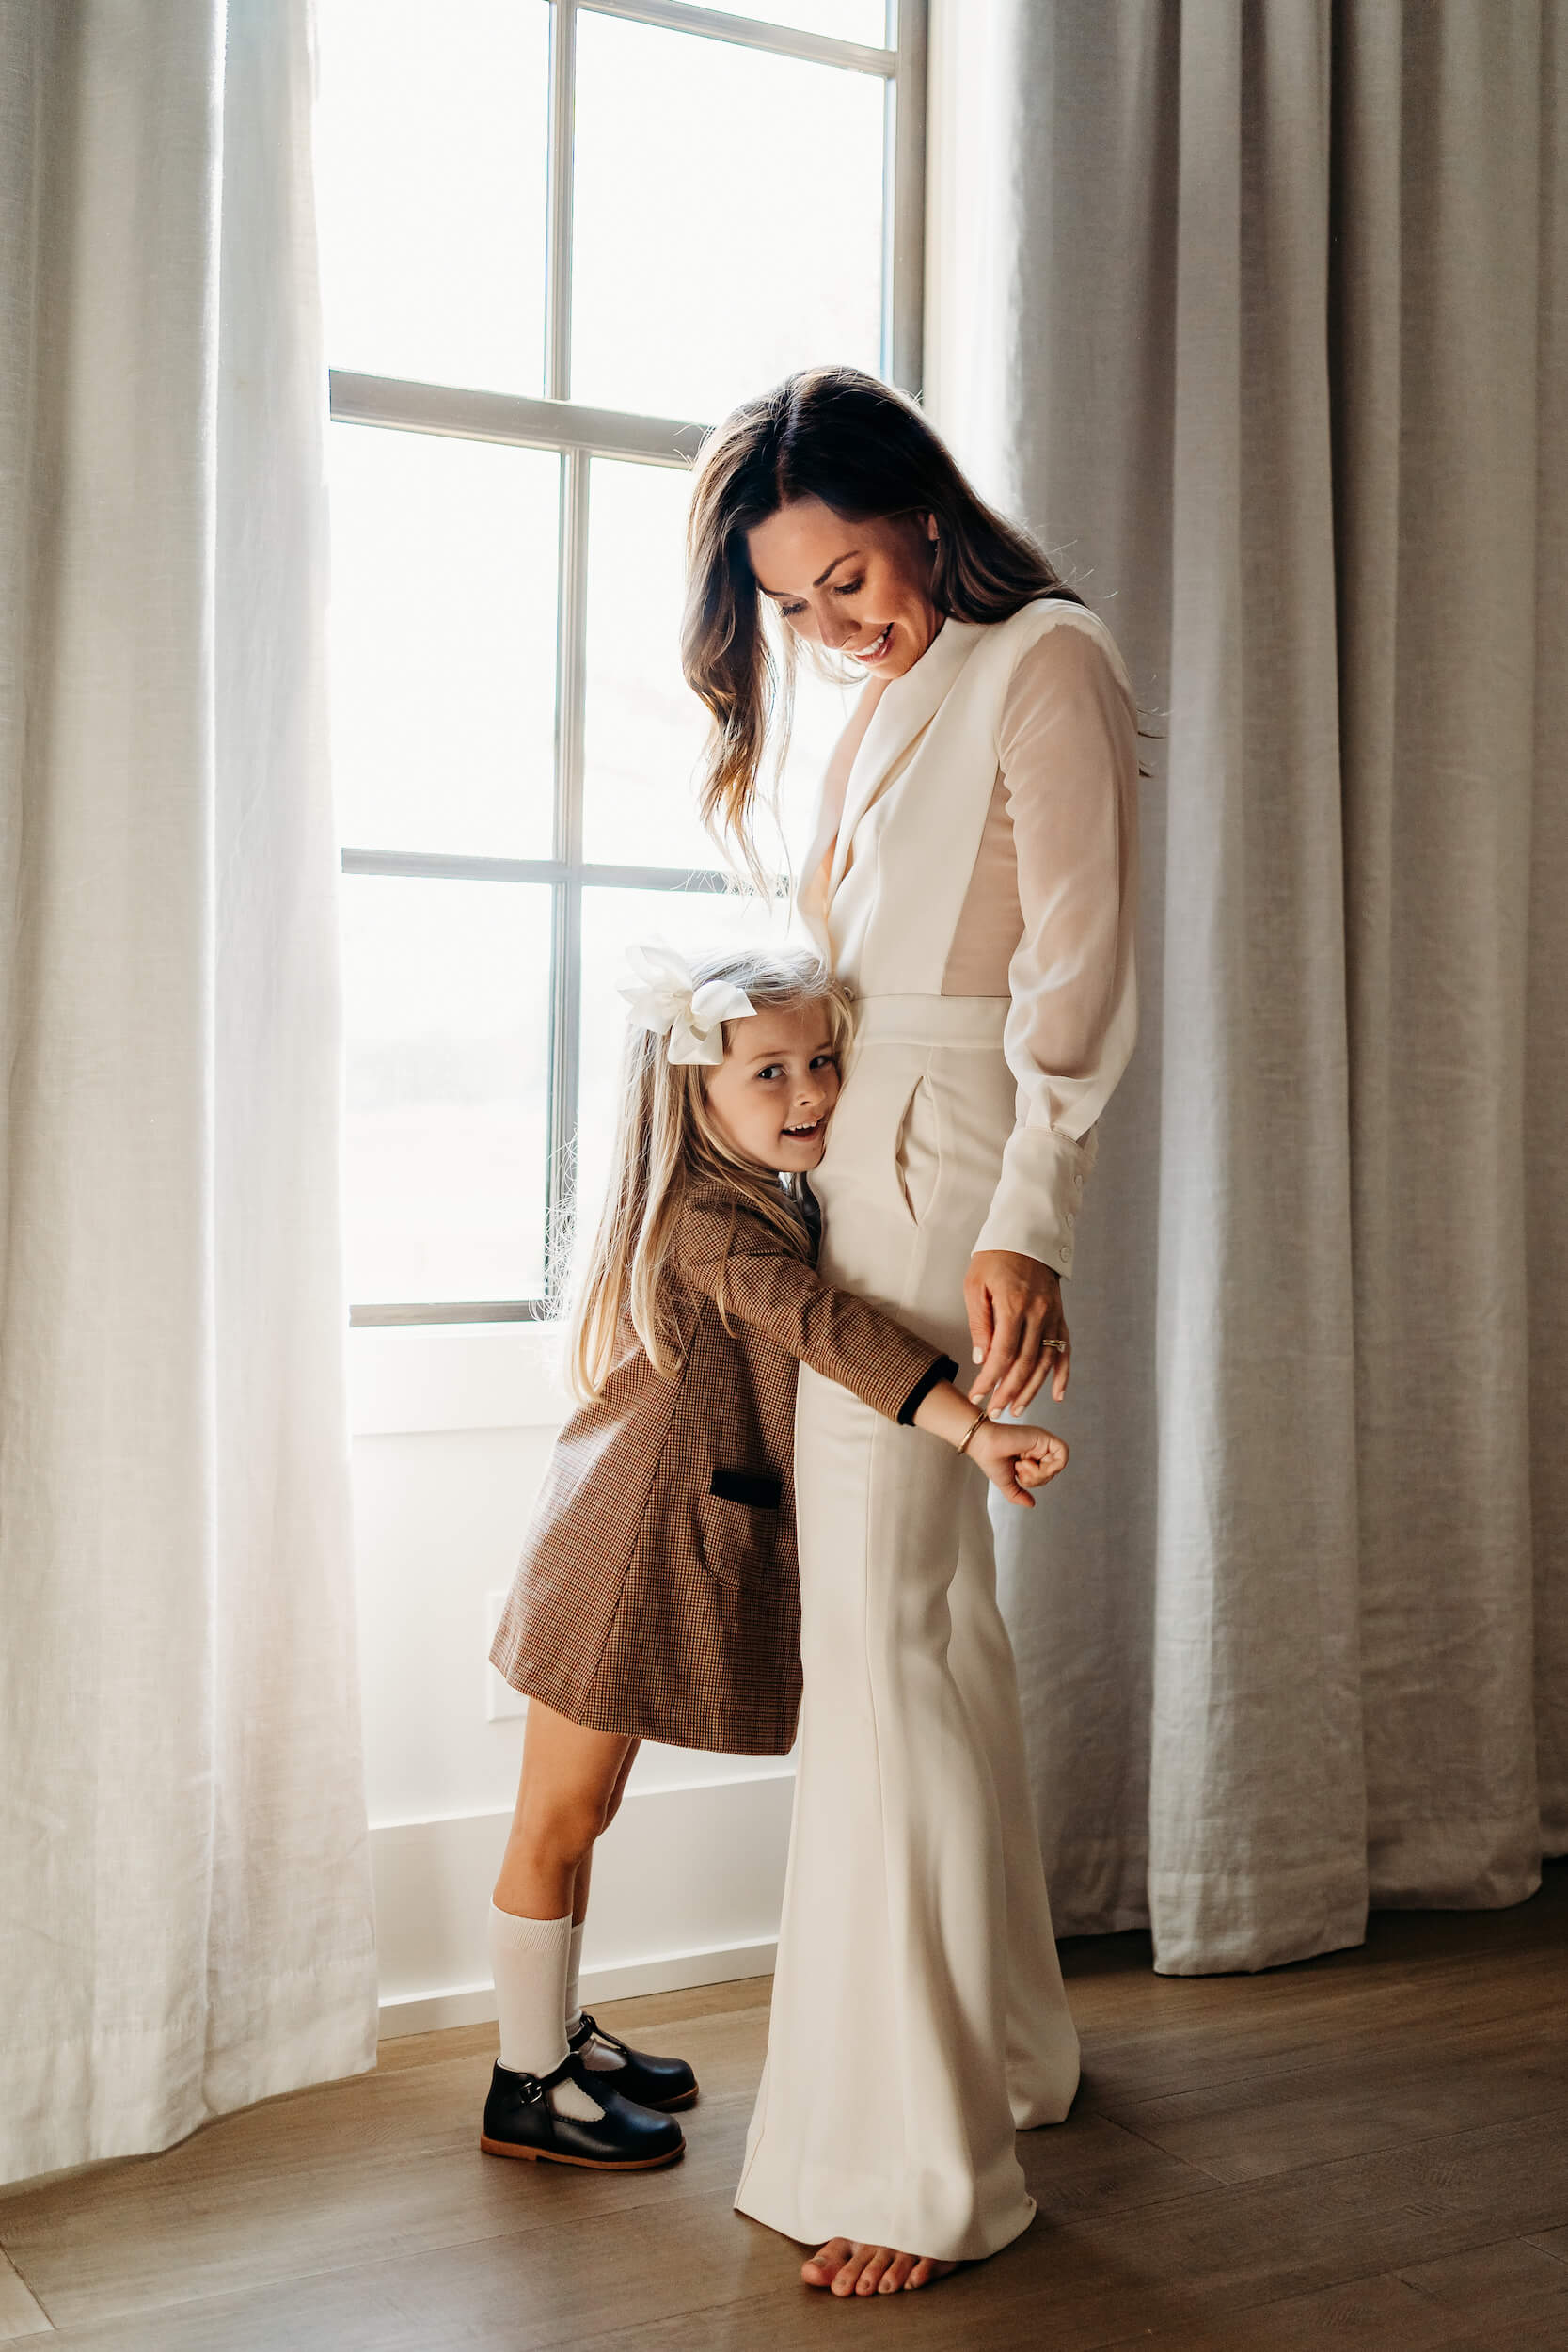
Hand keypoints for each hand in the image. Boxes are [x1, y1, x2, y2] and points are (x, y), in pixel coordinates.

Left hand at [965, 1250, 1069, 1414]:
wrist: (1027, 1235)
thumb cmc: (994, 1258)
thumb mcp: (975, 1285)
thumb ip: (980, 1323)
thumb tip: (982, 1359)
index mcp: (1013, 1305)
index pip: (1002, 1353)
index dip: (989, 1379)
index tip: (977, 1395)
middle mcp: (1038, 1313)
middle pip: (1025, 1363)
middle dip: (1009, 1392)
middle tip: (996, 1411)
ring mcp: (1053, 1315)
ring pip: (1046, 1362)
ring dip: (1033, 1389)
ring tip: (1018, 1408)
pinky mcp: (1061, 1316)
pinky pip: (1065, 1350)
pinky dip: (1063, 1374)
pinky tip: (1058, 1394)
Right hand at [966, 1419, 1067, 1507]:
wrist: (984, 1445)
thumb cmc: (991, 1459)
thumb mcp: (1006, 1483)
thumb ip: (1019, 1494)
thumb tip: (1031, 1504)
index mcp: (1031, 1457)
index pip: (1046, 1475)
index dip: (1035, 1481)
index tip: (1019, 1474)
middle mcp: (1038, 1449)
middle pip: (1053, 1473)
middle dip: (1035, 1478)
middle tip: (1019, 1469)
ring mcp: (1042, 1443)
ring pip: (1058, 1466)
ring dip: (1038, 1472)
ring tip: (1022, 1464)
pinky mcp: (1045, 1437)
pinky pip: (1062, 1455)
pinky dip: (1047, 1465)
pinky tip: (1029, 1462)